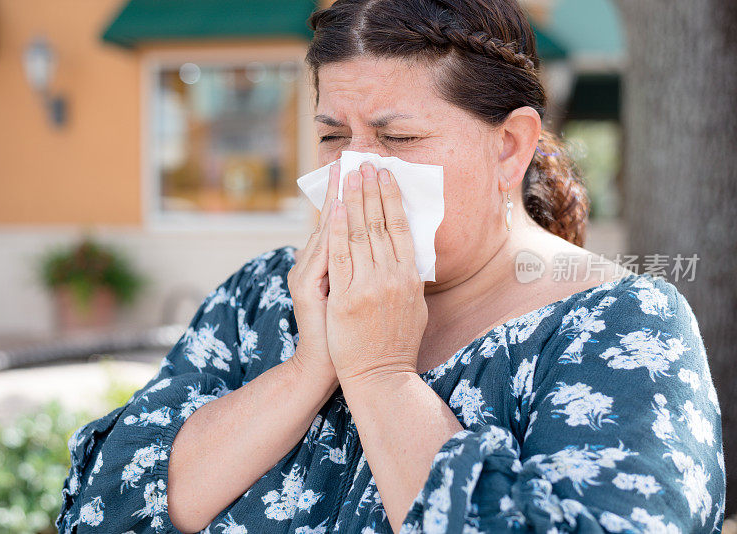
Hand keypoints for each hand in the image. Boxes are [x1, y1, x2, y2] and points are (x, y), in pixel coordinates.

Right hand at [287, 161, 340, 387]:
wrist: (333, 369)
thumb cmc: (345, 336)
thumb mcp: (343, 297)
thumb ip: (346, 268)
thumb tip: (361, 243)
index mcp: (321, 267)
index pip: (336, 223)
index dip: (345, 196)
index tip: (354, 170)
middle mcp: (313, 267)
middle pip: (333, 221)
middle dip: (346, 189)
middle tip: (355, 159)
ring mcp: (313, 278)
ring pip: (330, 231)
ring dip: (342, 200)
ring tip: (352, 172)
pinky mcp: (316, 291)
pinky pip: (328, 255)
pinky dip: (333, 230)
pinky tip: (336, 209)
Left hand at [325, 161, 427, 383]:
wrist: (380, 376)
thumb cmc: (397, 343)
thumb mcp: (414, 308)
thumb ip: (409, 280)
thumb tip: (410, 257)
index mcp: (410, 277)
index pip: (402, 227)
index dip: (393, 199)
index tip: (387, 176)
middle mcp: (393, 276)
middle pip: (382, 224)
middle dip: (372, 190)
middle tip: (366, 163)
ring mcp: (369, 286)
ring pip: (361, 233)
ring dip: (356, 200)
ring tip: (351, 175)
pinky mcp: (346, 297)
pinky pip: (341, 256)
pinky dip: (338, 229)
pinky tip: (336, 208)